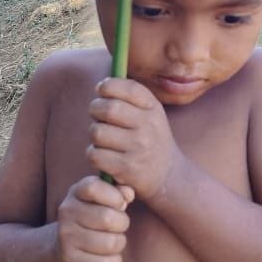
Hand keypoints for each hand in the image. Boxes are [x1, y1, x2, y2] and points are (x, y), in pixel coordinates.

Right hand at [55, 176, 133, 261]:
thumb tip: (128, 193)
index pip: (94, 188)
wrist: (64, 247)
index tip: (120, 204)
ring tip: (113, 242)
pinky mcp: (69, 260)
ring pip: (110, 243)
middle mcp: (67, 212)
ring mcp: (66, 236)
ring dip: (119, 244)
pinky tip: (108, 257)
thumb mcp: (104, 200)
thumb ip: (119, 192)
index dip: (114, 196)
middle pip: (107, 218)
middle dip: (122, 224)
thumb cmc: (93, 218)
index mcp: (76, 192)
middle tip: (119, 227)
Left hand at [87, 77, 181, 199]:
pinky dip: (93, 154)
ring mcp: (138, 148)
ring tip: (103, 138)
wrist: (168, 175)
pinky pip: (95, 155)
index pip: (128, 88)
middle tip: (97, 114)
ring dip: (94, 134)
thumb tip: (100, 86)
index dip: (108, 86)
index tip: (101, 90)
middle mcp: (148, 126)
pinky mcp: (127, 168)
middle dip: (95, 109)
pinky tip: (103, 155)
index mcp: (153, 108)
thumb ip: (129, 97)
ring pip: (98, 132)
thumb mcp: (150, 113)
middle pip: (108, 109)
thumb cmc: (150, 138)